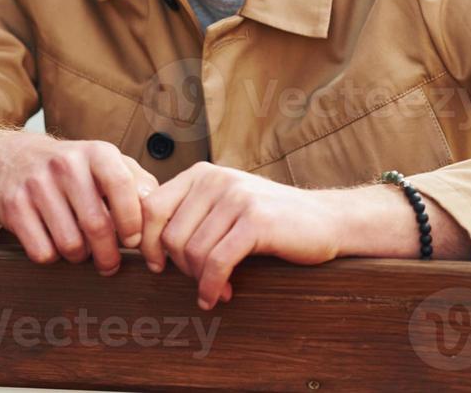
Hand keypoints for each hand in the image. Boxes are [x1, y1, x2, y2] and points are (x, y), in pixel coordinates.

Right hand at [0, 132, 159, 274]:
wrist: (15, 158)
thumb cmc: (74, 169)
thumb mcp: (107, 163)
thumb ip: (138, 182)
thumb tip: (158, 207)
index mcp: (96, 152)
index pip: (122, 187)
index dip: (131, 221)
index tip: (133, 241)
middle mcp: (66, 163)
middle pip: (96, 225)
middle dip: (108, 254)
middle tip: (110, 264)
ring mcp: (36, 183)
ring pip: (69, 244)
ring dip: (79, 257)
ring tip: (81, 251)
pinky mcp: (13, 205)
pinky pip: (42, 251)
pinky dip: (52, 257)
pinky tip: (55, 245)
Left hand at [137, 162, 343, 309]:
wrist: (325, 220)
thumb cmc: (270, 220)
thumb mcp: (224, 206)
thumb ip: (191, 214)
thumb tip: (145, 243)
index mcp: (202, 174)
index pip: (152, 208)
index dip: (149, 243)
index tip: (158, 267)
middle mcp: (216, 180)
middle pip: (171, 236)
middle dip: (181, 268)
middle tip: (199, 282)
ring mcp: (237, 198)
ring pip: (193, 251)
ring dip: (200, 281)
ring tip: (216, 290)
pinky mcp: (256, 221)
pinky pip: (217, 262)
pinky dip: (212, 286)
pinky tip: (218, 296)